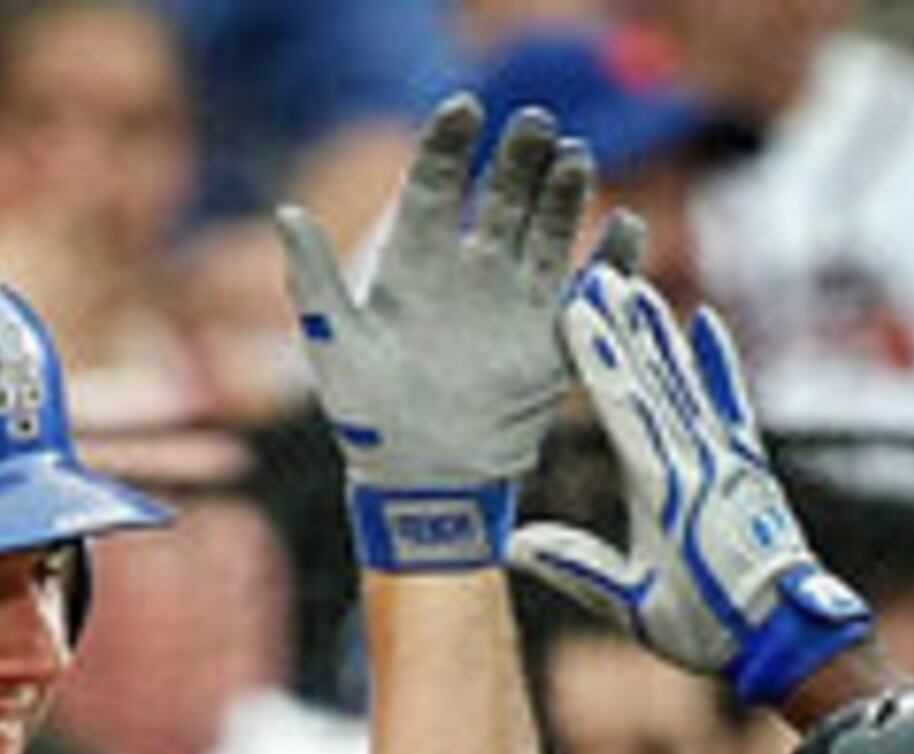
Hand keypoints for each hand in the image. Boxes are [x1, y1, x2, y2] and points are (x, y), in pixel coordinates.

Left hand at [275, 93, 636, 572]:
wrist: (423, 486)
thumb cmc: (370, 420)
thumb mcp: (335, 347)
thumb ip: (314, 281)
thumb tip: (286, 215)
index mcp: (417, 263)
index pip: (438, 184)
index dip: (451, 143)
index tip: (466, 108)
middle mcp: (469, 274)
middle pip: (503, 195)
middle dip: (521, 157)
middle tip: (537, 124)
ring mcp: (513, 304)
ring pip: (548, 231)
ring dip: (564, 194)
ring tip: (575, 158)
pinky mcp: (551, 343)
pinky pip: (590, 294)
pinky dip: (613, 264)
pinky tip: (627, 228)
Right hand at [508, 264, 873, 706]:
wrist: (787, 637)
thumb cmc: (709, 629)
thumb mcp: (633, 608)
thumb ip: (577, 569)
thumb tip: (512, 544)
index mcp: (664, 491)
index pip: (624, 408)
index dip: (600, 356)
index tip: (579, 308)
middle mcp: (698, 462)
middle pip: (654, 381)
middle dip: (625, 327)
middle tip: (602, 274)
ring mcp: (728, 459)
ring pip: (688, 383)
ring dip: (661, 335)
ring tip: (638, 288)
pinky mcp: (749, 466)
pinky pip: (730, 403)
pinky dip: (717, 365)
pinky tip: (706, 326)